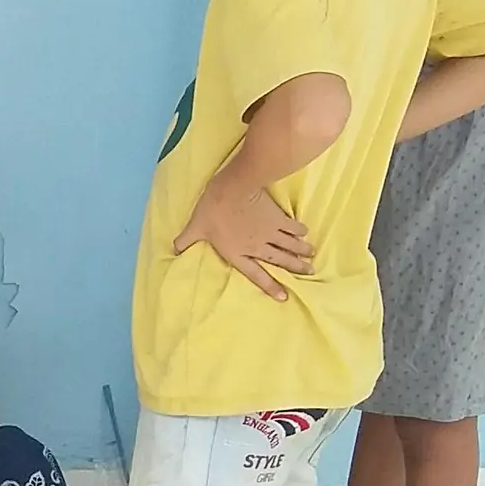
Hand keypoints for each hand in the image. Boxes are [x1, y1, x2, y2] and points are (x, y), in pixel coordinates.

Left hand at [175, 178, 314, 300]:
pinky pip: (292, 227)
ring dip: (301, 251)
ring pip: (290, 245)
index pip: (256, 274)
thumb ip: (186, 240)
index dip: (269, 286)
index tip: (283, 296)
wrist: (235, 188)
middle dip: (295, 268)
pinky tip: (306, 233)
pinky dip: (300, 231)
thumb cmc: (213, 209)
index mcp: (238, 253)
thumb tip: (173, 249)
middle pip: (280, 260)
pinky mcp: (277, 217)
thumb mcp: (195, 226)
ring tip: (311, 257)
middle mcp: (257, 246)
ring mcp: (270, 232)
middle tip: (310, 272)